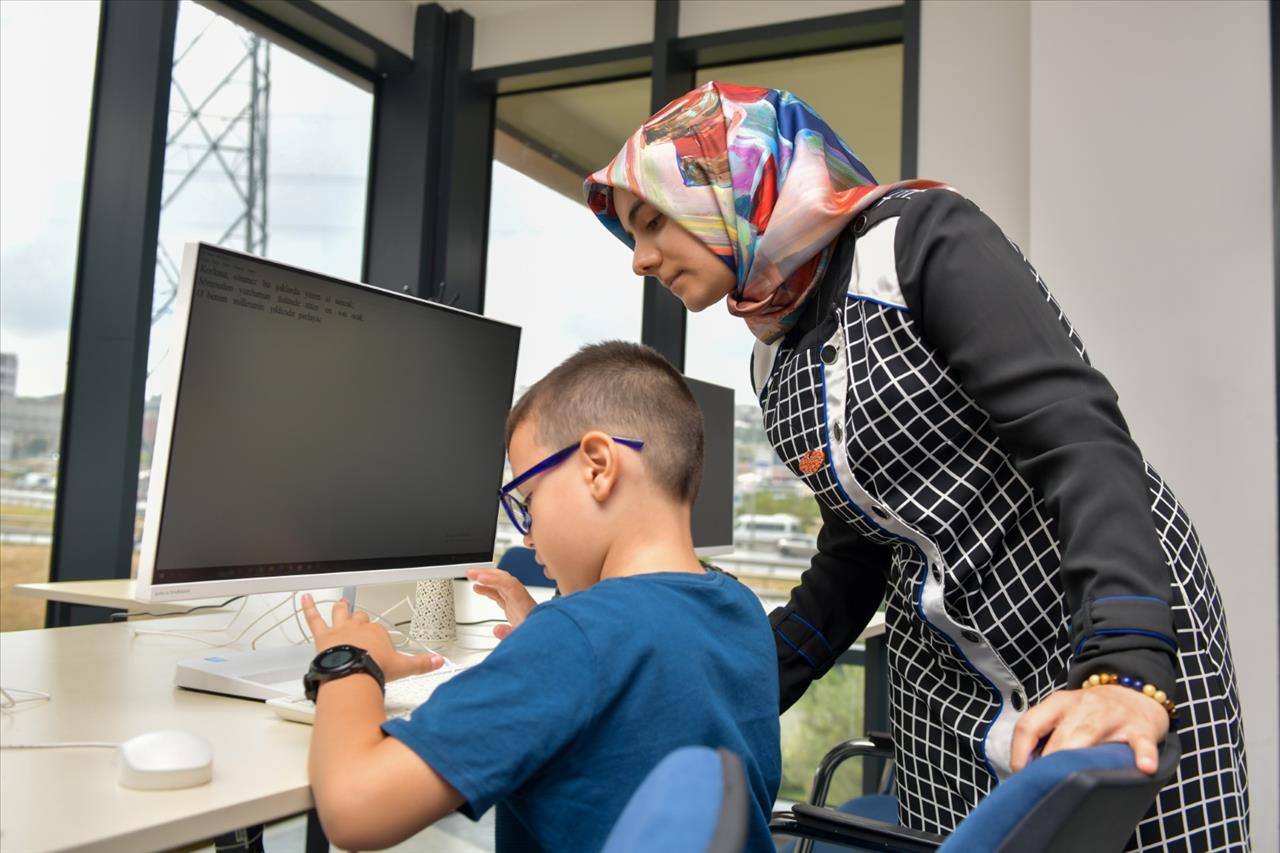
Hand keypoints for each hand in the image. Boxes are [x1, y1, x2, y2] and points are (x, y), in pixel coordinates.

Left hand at [301, 593, 443, 681]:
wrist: (352, 673)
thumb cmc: (373, 669)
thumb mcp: (403, 668)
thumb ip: (421, 664)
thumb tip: (438, 662)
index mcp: (377, 633)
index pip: (378, 631)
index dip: (378, 638)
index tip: (380, 646)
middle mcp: (359, 627)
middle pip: (361, 618)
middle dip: (361, 619)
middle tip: (361, 621)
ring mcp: (340, 630)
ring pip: (340, 613)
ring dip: (340, 607)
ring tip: (340, 601)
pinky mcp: (323, 635)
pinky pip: (314, 618)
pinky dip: (308, 607)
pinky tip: (304, 598)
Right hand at [466, 568, 536, 639]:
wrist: (547, 635)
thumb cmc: (539, 634)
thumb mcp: (524, 637)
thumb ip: (510, 634)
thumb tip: (497, 629)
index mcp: (524, 604)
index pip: (509, 585)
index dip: (494, 580)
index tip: (480, 578)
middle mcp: (520, 599)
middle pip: (504, 579)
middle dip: (487, 573)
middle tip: (471, 573)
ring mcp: (516, 601)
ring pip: (500, 584)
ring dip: (486, 578)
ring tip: (471, 576)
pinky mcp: (513, 606)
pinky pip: (499, 593)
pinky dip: (487, 589)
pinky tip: (477, 588)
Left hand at [1010, 685, 1169, 774]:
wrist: (1134, 693)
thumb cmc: (1092, 712)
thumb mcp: (1064, 713)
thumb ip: (1045, 735)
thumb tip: (1025, 768)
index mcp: (1058, 703)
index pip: (1030, 724)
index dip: (1020, 751)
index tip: (1021, 773)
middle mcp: (1083, 706)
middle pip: (1061, 735)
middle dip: (1050, 760)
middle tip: (1045, 784)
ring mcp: (1112, 716)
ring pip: (1090, 735)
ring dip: (1079, 758)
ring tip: (1072, 780)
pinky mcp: (1141, 728)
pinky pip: (1141, 742)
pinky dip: (1143, 754)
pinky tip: (1143, 767)